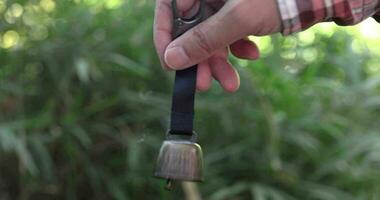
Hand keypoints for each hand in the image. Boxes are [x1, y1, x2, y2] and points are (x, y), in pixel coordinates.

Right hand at [154, 0, 280, 91]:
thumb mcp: (237, 18)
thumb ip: (203, 39)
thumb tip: (171, 60)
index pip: (167, 10)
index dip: (165, 39)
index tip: (170, 66)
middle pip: (190, 28)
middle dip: (200, 59)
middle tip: (204, 84)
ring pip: (210, 34)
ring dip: (219, 61)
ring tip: (231, 83)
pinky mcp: (238, 9)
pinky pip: (229, 31)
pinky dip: (238, 47)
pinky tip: (253, 54)